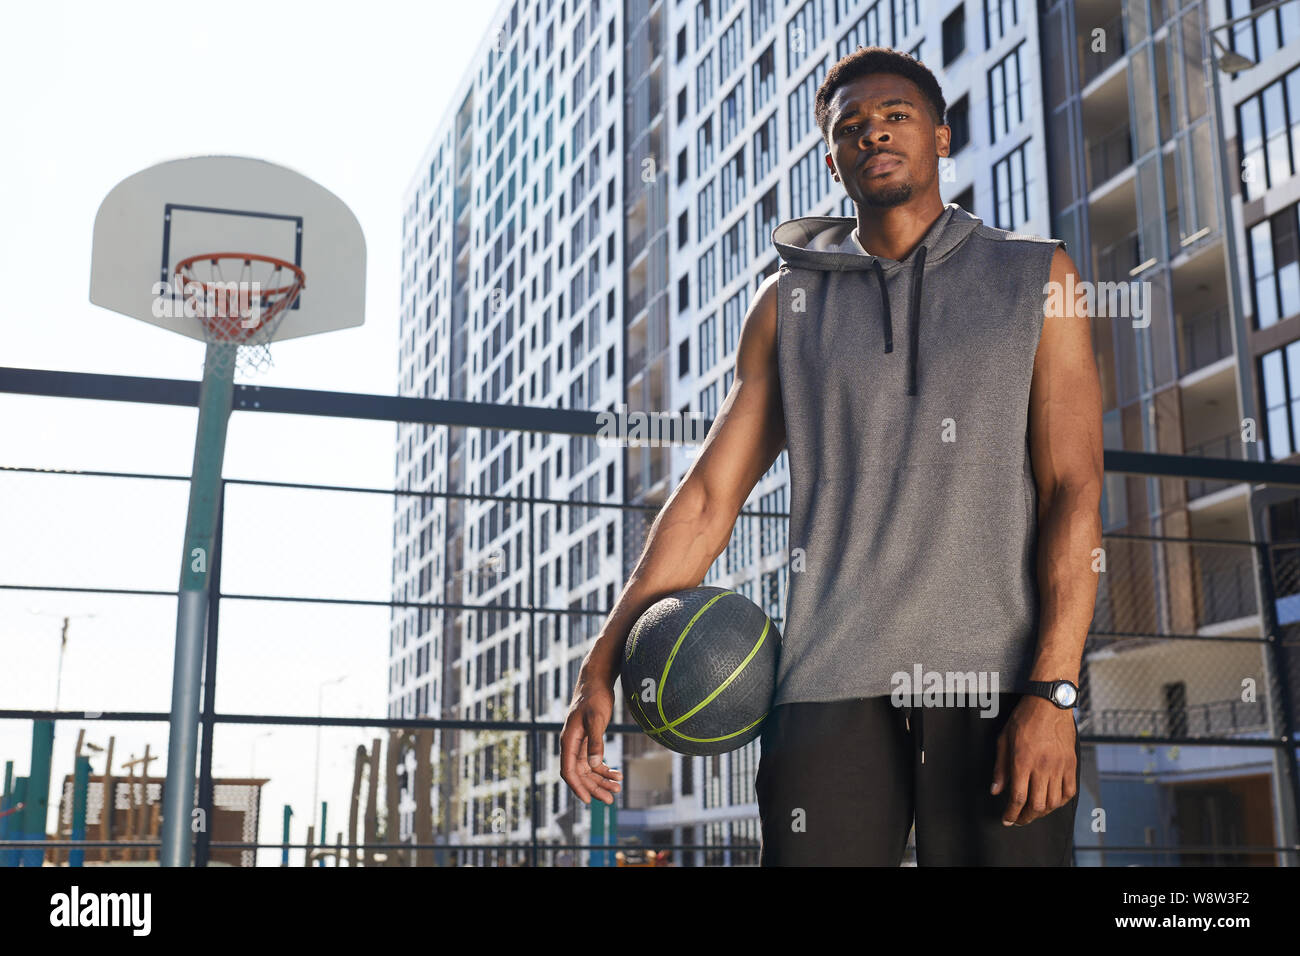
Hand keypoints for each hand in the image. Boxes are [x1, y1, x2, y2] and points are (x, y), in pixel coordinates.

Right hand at [559, 667, 623, 805]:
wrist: (596, 681)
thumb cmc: (594, 698)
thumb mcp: (597, 719)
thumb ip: (595, 742)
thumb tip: (594, 765)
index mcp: (569, 741)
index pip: (568, 770)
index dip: (578, 787)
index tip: (588, 800)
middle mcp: (572, 745)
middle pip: (580, 774)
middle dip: (595, 787)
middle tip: (611, 799)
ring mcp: (580, 744)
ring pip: (588, 769)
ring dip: (602, 780)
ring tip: (618, 787)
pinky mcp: (589, 740)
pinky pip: (594, 761)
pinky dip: (605, 769)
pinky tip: (617, 774)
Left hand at [990, 695, 1076, 825]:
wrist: (1049, 703)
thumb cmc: (1023, 718)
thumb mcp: (1003, 740)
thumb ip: (1000, 768)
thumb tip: (996, 791)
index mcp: (1022, 761)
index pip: (1017, 798)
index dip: (1011, 813)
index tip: (1007, 819)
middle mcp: (1042, 767)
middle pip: (1036, 805)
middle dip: (1025, 818)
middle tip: (1018, 820)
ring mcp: (1059, 766)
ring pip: (1053, 802)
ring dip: (1042, 812)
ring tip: (1032, 812)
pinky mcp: (1071, 764)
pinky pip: (1069, 791)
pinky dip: (1060, 802)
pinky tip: (1051, 802)